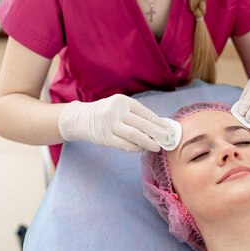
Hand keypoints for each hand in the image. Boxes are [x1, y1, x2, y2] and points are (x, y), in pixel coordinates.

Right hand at [58, 94, 173, 151]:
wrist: (80, 118)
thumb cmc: (105, 113)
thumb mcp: (119, 107)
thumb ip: (135, 114)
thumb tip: (158, 125)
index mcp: (123, 101)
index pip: (145, 112)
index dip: (158, 122)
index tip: (169, 129)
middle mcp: (116, 111)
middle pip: (142, 124)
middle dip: (157, 133)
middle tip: (167, 139)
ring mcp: (110, 124)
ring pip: (134, 134)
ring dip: (148, 142)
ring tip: (157, 147)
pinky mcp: (105, 137)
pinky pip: (124, 144)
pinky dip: (135, 147)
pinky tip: (141, 149)